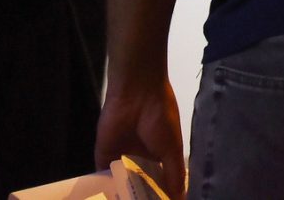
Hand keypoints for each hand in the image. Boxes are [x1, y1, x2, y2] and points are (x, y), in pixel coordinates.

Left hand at [97, 78, 186, 199]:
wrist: (137, 94)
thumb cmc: (160, 118)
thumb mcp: (172, 149)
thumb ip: (174, 175)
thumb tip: (181, 198)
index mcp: (159, 156)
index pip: (159, 182)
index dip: (161, 194)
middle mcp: (139, 159)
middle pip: (140, 185)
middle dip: (142, 197)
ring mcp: (120, 158)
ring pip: (121, 184)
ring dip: (124, 195)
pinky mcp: (103, 158)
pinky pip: (103, 178)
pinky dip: (107, 190)